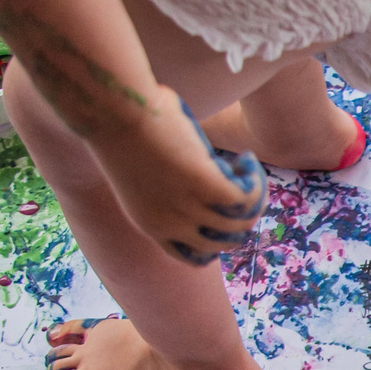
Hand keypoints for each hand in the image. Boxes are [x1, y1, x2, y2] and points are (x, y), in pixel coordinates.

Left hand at [94, 90, 266, 266]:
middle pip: (224, 243)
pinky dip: (255, 180)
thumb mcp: (142, 172)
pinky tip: (246, 158)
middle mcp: (171, 224)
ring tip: (245, 167)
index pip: (191, 256)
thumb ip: (167, 188)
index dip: (214, 243)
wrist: (115, 113)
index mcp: (150, 225)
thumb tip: (199, 175)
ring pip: (241, 221)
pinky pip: (246, 196)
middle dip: (242, 220)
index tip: (222, 219)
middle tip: (243, 190)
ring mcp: (188, 208)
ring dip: (253, 195)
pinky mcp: (205, 185)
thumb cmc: (123, 130)